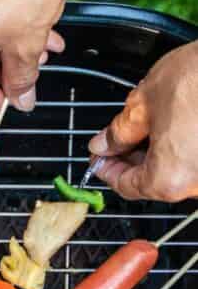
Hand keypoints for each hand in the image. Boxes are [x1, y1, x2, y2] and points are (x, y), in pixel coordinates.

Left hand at [90, 41, 197, 201]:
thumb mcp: (144, 102)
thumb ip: (119, 131)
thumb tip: (105, 144)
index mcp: (169, 179)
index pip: (127, 186)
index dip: (107, 169)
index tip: (99, 157)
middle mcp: (196, 185)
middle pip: (155, 182)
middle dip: (133, 160)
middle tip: (117, 140)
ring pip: (179, 171)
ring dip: (160, 153)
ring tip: (148, 126)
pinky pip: (197, 160)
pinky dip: (183, 148)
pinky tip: (175, 125)